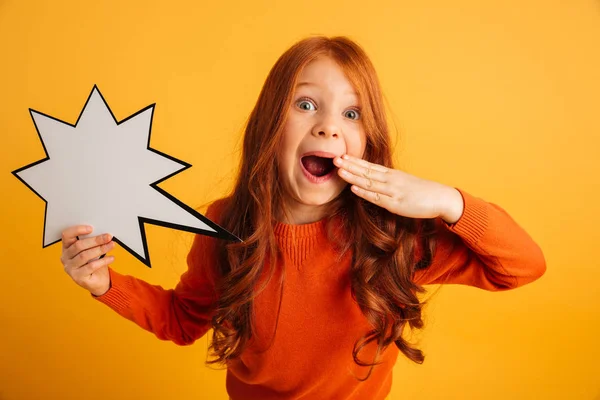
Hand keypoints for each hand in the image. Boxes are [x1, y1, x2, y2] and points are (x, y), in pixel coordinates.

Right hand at [60, 225, 114, 296]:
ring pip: (85, 256)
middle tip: (108, 237)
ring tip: (111, 245)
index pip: (67, 236)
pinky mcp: (78, 277)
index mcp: (67, 247)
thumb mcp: (93, 250)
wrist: (99, 281)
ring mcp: (70, 268)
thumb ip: (93, 242)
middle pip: (78, 246)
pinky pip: (91, 266)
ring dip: (100, 249)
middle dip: (95, 240)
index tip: (91, 228)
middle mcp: (66, 257)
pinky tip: (111, 258)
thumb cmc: (94, 262)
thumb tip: (104, 234)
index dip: (77, 230)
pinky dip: (103, 261)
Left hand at [334, 154, 463, 221]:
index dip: (355, 161)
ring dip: (353, 176)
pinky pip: (376, 197)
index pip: (370, 166)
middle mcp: (391, 180)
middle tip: (334, 158)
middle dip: (350, 165)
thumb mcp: (404, 183)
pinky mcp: (395, 203)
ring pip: (369, 182)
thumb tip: (376, 182)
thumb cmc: (422, 192)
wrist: (441, 198)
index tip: (342, 156)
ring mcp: (393, 191)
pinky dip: (364, 192)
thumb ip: (390, 182)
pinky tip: (353, 188)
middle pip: (366, 171)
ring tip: (339, 170)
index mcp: (392, 174)